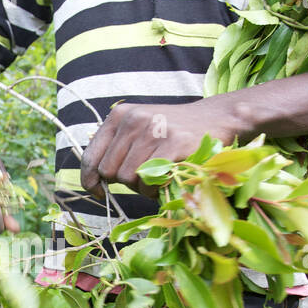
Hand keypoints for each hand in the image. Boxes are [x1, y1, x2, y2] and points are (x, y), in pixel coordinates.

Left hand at [79, 99, 247, 198]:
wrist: (217, 117)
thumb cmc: (175, 130)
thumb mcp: (140, 128)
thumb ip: (118, 147)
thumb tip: (95, 179)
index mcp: (119, 116)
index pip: (91, 156)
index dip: (90, 179)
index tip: (97, 191)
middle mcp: (133, 120)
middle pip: (109, 171)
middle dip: (124, 183)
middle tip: (144, 178)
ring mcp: (153, 131)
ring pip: (129, 178)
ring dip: (142, 187)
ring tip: (159, 176)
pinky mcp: (173, 144)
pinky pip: (151, 180)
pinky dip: (157, 188)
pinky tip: (168, 178)